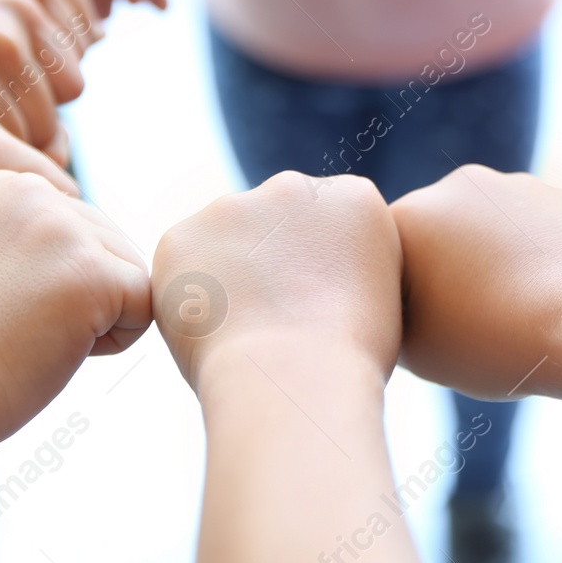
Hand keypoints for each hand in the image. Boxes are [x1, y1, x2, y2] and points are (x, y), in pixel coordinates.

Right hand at [0, 170, 150, 450]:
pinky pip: (146, 306)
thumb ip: (40, 240)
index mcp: (6, 183)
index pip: (80, 230)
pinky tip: (53, 348)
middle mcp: (36, 192)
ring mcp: (64, 230)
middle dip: (80, 298)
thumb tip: (113, 245)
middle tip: (10, 326)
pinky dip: (114, 341)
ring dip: (96, 318)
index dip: (53, 283)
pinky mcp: (91, 273)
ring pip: (131, 275)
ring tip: (27, 334)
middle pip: (111, 248)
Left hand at [150, 171, 401, 390]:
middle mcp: (292, 186)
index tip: (320, 306)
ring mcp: (232, 206)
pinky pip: (185, 267)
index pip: (330, 223)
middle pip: (276, 221)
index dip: (320, 269)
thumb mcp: (380, 296)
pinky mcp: (182, 235)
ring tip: (247, 333)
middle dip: (273, 260)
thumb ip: (350, 265)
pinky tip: (214, 333)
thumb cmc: (348, 357)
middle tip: (278, 320)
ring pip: (227, 242)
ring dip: (231, 276)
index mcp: (352, 198)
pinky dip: (192, 299)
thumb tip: (320, 276)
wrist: (295, 377)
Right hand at [391, 166, 561, 407]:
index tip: (429, 322)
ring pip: (496, 224)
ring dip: (499, 255)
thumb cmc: (495, 344)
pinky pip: (545, 228)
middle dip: (451, 263)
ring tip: (520, 309)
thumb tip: (399, 301)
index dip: (404, 290)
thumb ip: (394, 309)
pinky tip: (556, 295)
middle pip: (442, 229)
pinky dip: (545, 254)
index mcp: (410, 215)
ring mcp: (520, 185)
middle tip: (473, 317)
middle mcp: (460, 185)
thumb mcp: (414, 347)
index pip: (389, 251)